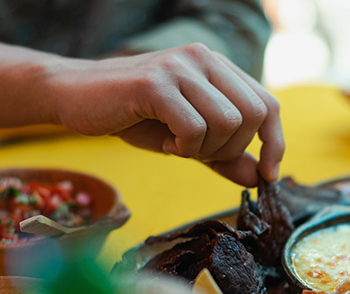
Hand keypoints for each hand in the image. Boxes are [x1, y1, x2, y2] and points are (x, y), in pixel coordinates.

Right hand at [46, 43, 283, 186]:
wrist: (75, 98)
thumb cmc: (135, 117)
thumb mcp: (188, 142)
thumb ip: (224, 156)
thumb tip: (260, 178)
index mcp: (217, 68)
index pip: (267, 104)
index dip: (274, 142)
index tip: (268, 175)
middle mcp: (204, 59)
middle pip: (253, 115)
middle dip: (232, 149)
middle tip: (199, 154)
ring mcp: (180, 67)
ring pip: (227, 122)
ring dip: (205, 149)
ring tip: (177, 145)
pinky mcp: (155, 83)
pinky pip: (194, 128)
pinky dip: (184, 147)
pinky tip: (165, 141)